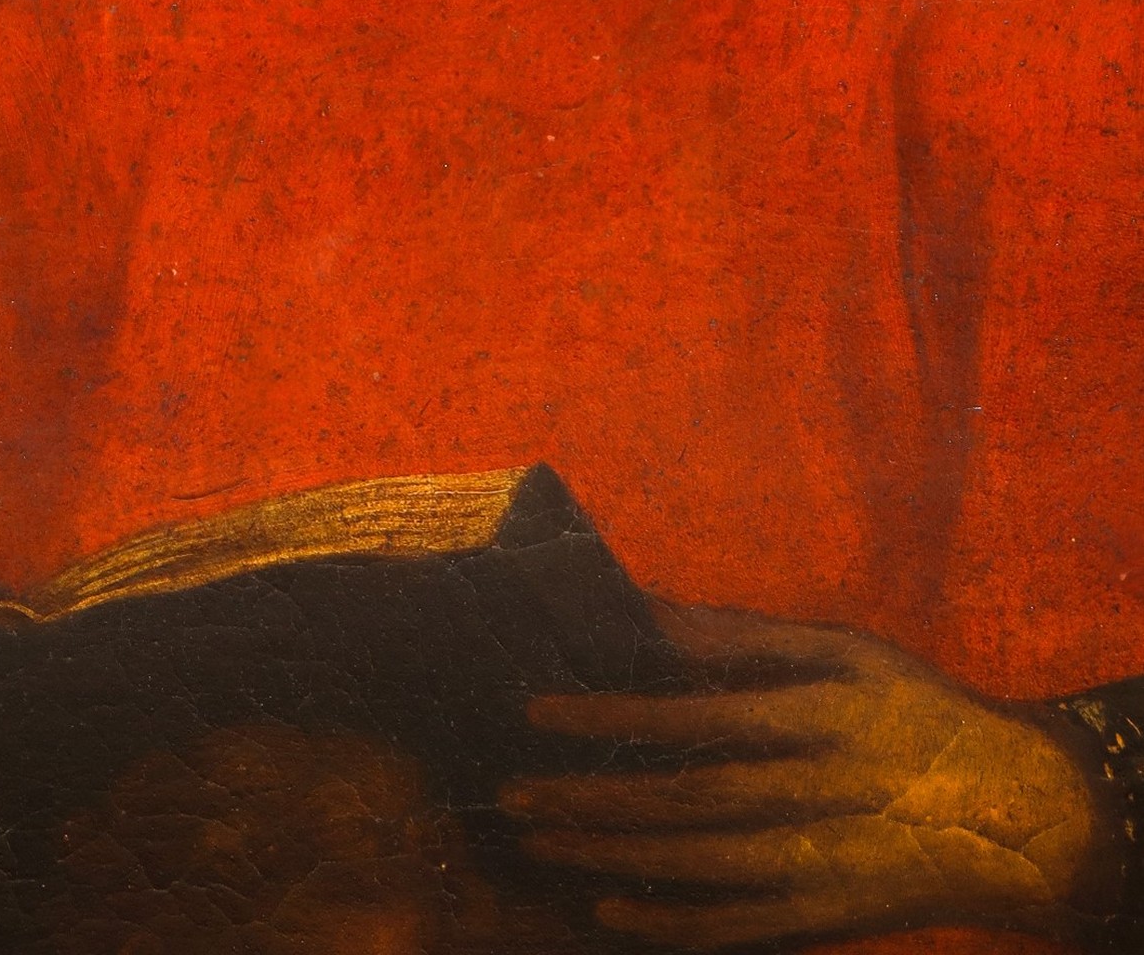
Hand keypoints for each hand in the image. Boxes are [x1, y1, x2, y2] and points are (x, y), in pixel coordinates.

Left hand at [500, 602, 1110, 948]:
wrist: (1023, 819)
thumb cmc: (916, 711)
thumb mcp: (847, 652)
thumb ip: (744, 638)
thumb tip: (651, 613)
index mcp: (821, 716)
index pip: (696, 715)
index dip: (614, 716)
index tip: (539, 711)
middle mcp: (819, 794)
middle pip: (688, 799)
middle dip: (592, 797)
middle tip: (514, 794)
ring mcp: (825, 864)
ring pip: (700, 865)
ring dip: (612, 854)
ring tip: (539, 839)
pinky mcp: (829, 917)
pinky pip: (739, 925)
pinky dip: (674, 923)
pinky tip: (611, 911)